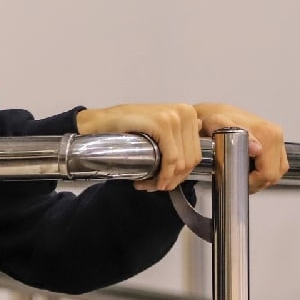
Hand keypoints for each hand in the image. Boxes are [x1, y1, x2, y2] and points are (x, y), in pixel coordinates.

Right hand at [76, 103, 202, 191]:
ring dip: (166, 180)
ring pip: (182, 162)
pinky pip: (171, 159)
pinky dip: (163, 175)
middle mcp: (186, 113)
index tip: (163, 183)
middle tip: (153, 186)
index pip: (195, 153)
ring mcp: (175, 117)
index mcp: (188, 114)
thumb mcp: (158, 127)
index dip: (181, 175)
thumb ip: (179, 131)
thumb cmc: (126, 126)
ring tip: (148, 184)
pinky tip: (150, 181)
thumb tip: (198, 137)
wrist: (100, 121)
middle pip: (191, 159)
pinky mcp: (163, 124)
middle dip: (173, 180)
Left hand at [193, 103, 287, 192]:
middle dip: (256, 182)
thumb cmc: (214, 120)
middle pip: (273, 175)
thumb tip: (257, 149)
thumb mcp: (218, 125)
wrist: (216, 113)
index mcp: (267, 133)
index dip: (252, 182)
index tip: (237, 180)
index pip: (268, 173)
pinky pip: (277, 167)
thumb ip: (234, 134)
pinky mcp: (277, 145)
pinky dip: (264, 171)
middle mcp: (276, 135)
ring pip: (276, 172)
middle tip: (238, 180)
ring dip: (260, 178)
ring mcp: (278, 140)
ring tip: (242, 174)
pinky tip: (250, 168)